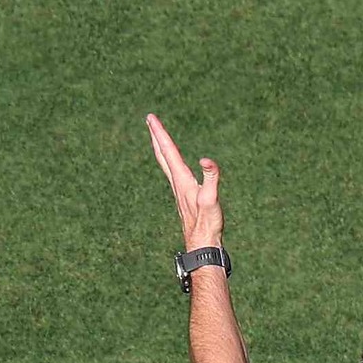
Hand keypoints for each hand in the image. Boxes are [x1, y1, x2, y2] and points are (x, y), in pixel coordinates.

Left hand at [145, 112, 224, 252]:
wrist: (202, 245)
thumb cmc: (207, 224)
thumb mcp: (211, 199)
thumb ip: (211, 178)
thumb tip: (206, 160)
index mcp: (181, 180)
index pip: (168, 151)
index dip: (160, 133)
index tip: (151, 118)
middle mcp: (177, 183)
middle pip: (162, 155)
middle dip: (156, 136)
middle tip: (150, 120)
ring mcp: (178, 190)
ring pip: (166, 163)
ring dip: (161, 148)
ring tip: (158, 137)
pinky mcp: (183, 196)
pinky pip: (173, 172)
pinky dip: (169, 161)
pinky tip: (173, 164)